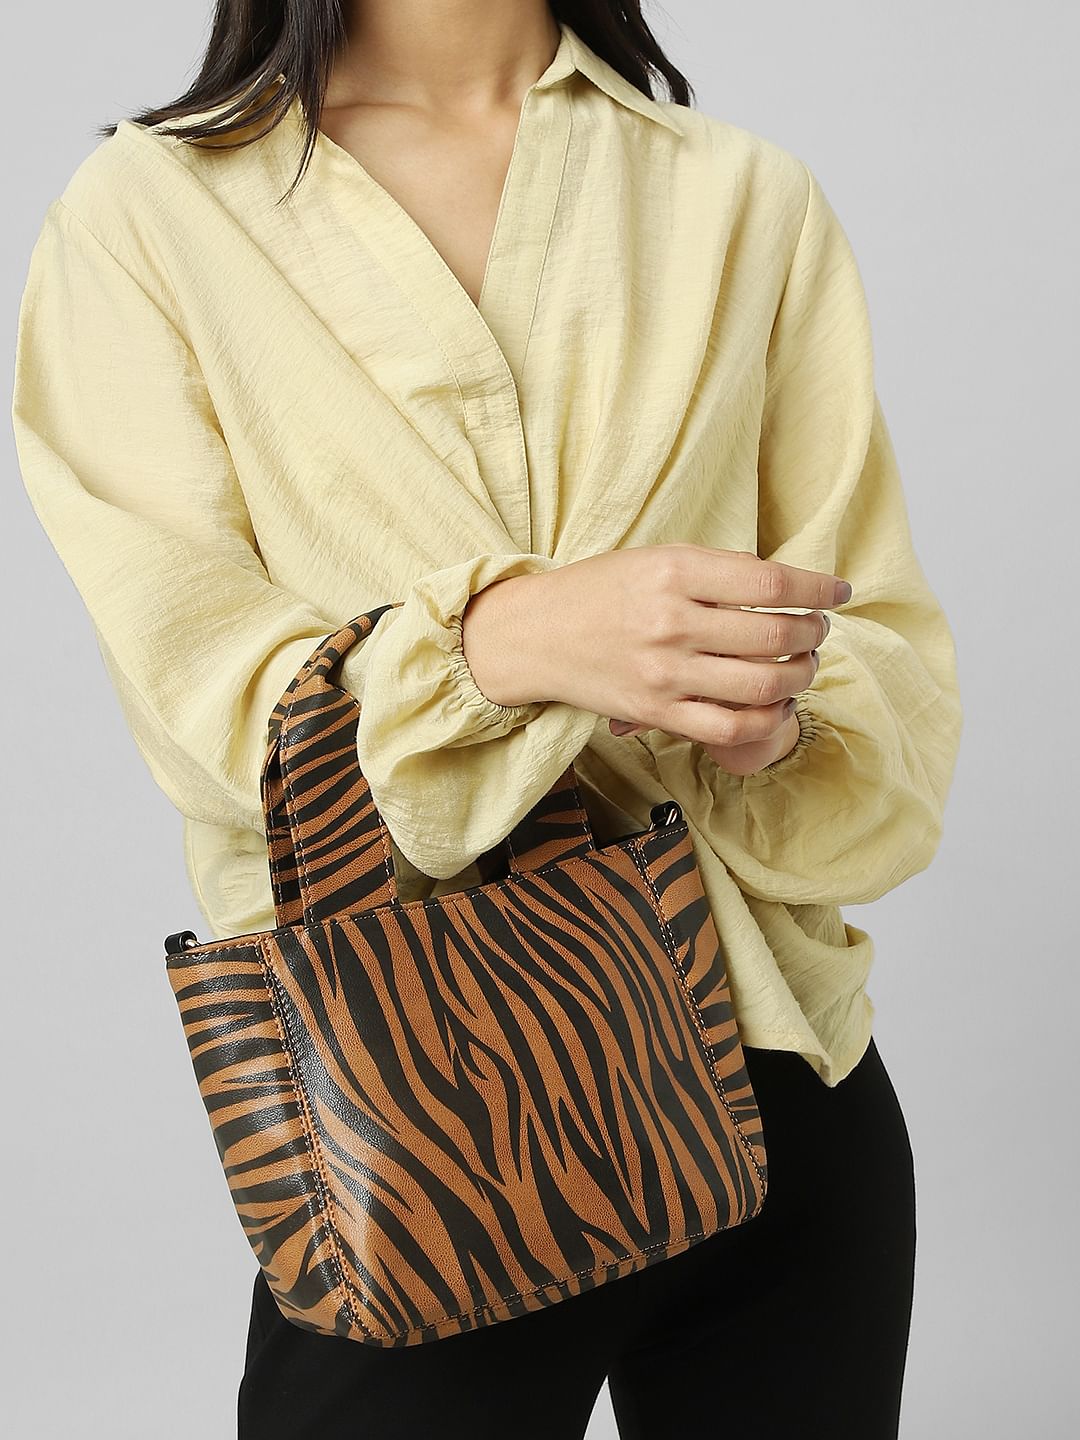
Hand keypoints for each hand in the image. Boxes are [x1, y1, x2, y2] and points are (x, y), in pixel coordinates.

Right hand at [460, 543, 844, 763]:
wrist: (536, 634)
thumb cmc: (601, 591)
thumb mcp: (656, 559)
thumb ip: (718, 570)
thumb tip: (787, 585)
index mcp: (675, 572)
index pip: (771, 581)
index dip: (817, 587)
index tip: (838, 591)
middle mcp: (672, 622)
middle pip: (775, 634)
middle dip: (813, 634)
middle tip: (817, 630)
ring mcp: (665, 673)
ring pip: (763, 684)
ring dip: (799, 675)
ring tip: (801, 665)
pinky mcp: (656, 712)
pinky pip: (731, 726)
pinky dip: (767, 718)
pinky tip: (775, 703)